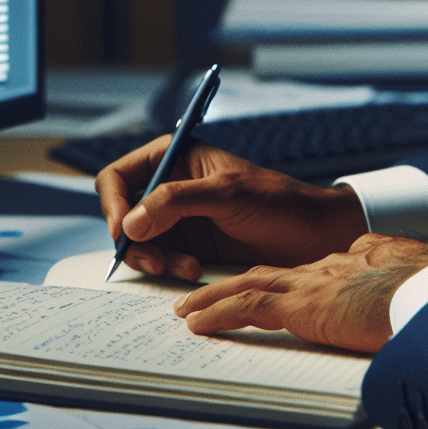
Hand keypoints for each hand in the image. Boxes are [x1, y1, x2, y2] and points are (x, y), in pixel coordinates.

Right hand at [95, 135, 368, 281]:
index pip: (119, 175)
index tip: (122, 230)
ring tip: (185, 268)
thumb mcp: (226, 194)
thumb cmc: (278, 201)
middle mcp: (170, 186)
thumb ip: (175, 201)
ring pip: (139, 241)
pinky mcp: (189, 247)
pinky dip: (169, 269)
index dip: (112, 203)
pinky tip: (195, 271)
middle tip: (154, 261)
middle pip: (123, 213)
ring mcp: (178, 219)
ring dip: (154, 258)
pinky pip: (160, 260)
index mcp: (175, 157)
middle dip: (133, 239)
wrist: (315, 236)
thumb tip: (130, 222)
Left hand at [173, 233, 427, 352]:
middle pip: (267, 274)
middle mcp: (326, 267)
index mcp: (353, 265)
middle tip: (203, 296)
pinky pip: (247, 305)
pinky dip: (217, 311)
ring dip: (212, 297)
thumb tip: (400, 303)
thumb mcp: (415, 289)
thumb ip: (394, 290)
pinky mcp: (303, 302)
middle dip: (233, 285)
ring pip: (247, 285)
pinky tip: (196, 322)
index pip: (305, 273)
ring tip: (185, 309)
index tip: (262, 291)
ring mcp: (312, 282)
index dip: (278, 282)